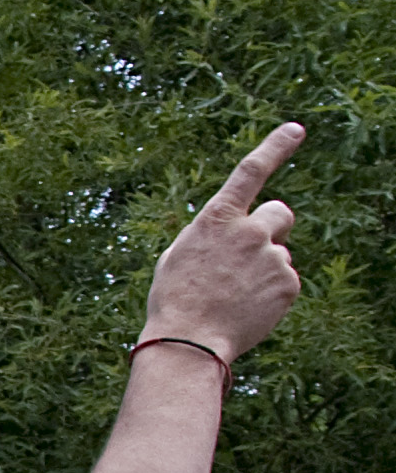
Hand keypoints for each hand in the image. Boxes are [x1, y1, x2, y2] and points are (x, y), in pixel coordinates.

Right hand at [143, 121, 305, 360]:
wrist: (189, 342)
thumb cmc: (176, 300)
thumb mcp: (182, 255)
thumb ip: (215, 234)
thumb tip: (244, 231)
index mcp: (216, 219)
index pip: (250, 172)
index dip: (275, 147)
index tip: (296, 130)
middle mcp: (250, 231)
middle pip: (280, 213)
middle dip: (271, 228)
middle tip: (251, 254)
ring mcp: (273, 257)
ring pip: (278, 253)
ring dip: (263, 269)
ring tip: (235, 296)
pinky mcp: (289, 283)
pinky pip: (285, 281)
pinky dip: (270, 294)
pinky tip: (247, 309)